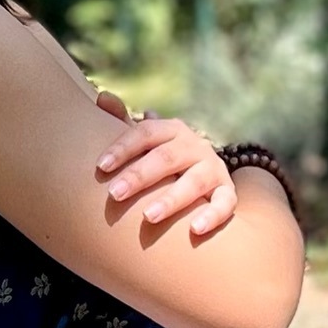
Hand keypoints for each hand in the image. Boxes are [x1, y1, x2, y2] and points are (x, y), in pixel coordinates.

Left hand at [92, 107, 237, 234]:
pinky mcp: (227, 191)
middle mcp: (195, 145)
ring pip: (194, 181)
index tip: (100, 166)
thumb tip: (102, 97)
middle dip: (139, 176)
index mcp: (171, 129)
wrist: (206, 173)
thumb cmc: (164, 158)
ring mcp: (213, 168)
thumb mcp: (147, 140)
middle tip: (114, 194)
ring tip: (147, 217)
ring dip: (171, 199)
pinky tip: (195, 229)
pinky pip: (225, 203)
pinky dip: (212, 215)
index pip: (145, 133)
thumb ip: (124, 122)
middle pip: (166, 157)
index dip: (122, 148)